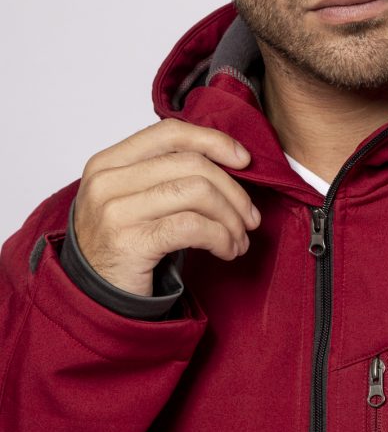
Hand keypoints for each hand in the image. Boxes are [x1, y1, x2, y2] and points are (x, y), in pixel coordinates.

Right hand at [73, 120, 257, 295]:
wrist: (94, 298)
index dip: (213, 141)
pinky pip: (194, 227)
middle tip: (250, 217)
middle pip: (191, 164)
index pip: (170, 133)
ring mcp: (115, 211)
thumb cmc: (124, 245)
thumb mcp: (136, 199)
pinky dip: (221, 238)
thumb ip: (169, 175)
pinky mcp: (131, 242)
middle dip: (233, 191)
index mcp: (109, 162)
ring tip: (239, 239)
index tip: (243, 160)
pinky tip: (227, 251)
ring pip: (198, 192)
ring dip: (231, 218)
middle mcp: (107, 181)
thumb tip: (231, 162)